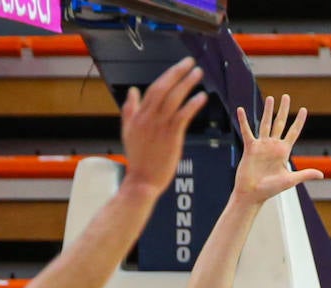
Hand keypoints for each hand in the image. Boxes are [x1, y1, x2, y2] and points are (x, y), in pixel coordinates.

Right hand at [120, 57, 207, 196]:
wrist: (142, 182)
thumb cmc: (138, 160)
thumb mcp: (128, 131)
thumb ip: (130, 110)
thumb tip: (132, 92)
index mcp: (139, 115)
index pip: (153, 89)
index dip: (167, 76)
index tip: (178, 67)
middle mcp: (149, 117)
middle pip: (164, 88)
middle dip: (177, 72)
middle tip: (190, 62)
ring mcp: (160, 127)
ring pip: (174, 98)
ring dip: (187, 83)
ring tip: (198, 73)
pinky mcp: (171, 137)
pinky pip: (183, 115)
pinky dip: (192, 104)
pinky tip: (201, 97)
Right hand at [234, 94, 323, 203]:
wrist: (252, 194)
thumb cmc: (270, 189)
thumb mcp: (290, 180)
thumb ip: (305, 174)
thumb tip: (322, 175)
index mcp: (283, 152)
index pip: (293, 132)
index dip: (299, 121)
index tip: (303, 110)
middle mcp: (273, 146)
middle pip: (280, 123)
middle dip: (283, 110)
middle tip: (286, 96)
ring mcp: (262, 146)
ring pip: (265, 124)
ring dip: (268, 111)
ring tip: (270, 98)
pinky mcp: (250, 148)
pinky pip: (246, 131)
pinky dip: (243, 121)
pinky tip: (241, 109)